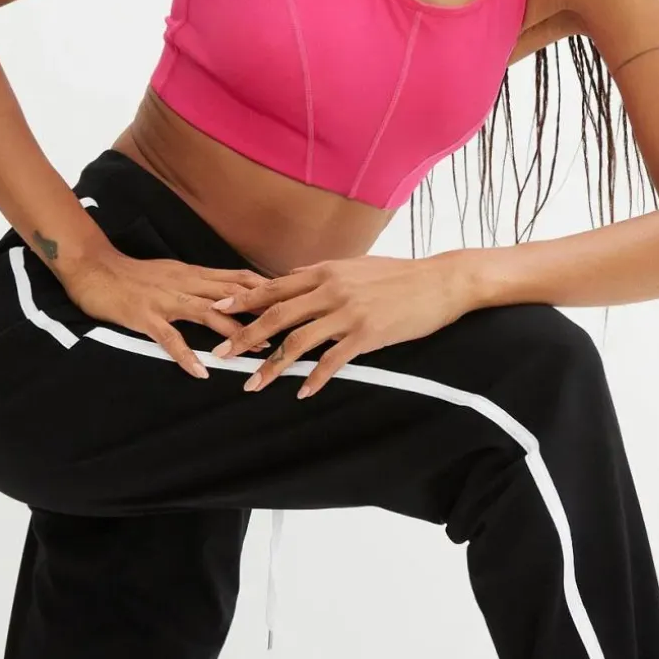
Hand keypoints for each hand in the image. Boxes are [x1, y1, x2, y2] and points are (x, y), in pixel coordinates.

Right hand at [59, 245, 273, 377]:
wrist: (93, 267)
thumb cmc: (133, 274)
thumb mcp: (173, 272)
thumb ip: (200, 282)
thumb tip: (228, 293)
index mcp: (193, 273)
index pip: (237, 279)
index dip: (266, 290)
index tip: (293, 301)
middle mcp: (185, 283)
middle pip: (231, 296)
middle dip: (261, 312)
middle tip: (288, 330)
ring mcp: (165, 300)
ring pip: (207, 314)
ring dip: (234, 333)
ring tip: (256, 352)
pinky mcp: (145, 317)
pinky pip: (169, 338)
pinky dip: (186, 355)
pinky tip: (201, 371)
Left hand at [211, 252, 473, 395]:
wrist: (440, 281)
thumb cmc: (401, 274)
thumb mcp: (357, 265)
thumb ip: (324, 273)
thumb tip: (295, 276)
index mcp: (325, 271)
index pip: (275, 286)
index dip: (244, 299)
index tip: (217, 309)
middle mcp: (331, 289)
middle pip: (277, 315)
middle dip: (244, 336)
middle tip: (221, 354)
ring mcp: (348, 312)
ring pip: (297, 341)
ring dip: (271, 365)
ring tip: (253, 384)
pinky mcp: (366, 334)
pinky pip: (332, 360)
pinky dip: (314, 378)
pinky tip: (302, 393)